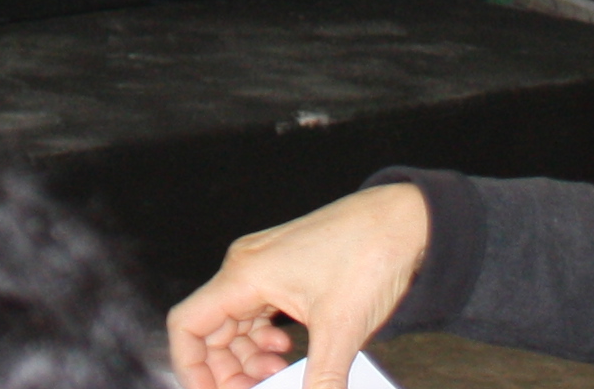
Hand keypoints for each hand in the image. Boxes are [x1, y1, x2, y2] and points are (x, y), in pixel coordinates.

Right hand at [167, 184, 429, 388]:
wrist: (406, 220)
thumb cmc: (369, 255)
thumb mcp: (341, 330)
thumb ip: (322, 381)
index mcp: (245, 275)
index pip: (187, 326)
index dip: (192, 369)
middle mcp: (246, 268)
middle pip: (210, 331)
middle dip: (227, 372)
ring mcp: (264, 268)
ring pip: (234, 325)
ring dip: (248, 360)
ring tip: (278, 377)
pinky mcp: (285, 272)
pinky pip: (256, 314)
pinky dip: (264, 342)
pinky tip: (288, 354)